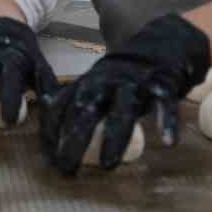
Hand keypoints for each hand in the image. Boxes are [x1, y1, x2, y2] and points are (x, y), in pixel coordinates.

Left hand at [40, 13, 209, 174]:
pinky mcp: (164, 84)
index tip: (48, 160)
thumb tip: (43, 104)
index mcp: (89, 83)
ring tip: (108, 165)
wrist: (160, 42)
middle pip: (88, 110)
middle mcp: (108, 82)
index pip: (63, 107)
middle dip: (75, 139)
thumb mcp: (94, 81)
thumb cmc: (122, 74)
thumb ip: (72, 94)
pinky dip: (167, 121)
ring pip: (124, 109)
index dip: (52, 132)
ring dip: (114, 137)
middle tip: (67, 169)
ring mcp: (136, 82)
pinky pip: (166, 103)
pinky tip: (169, 143)